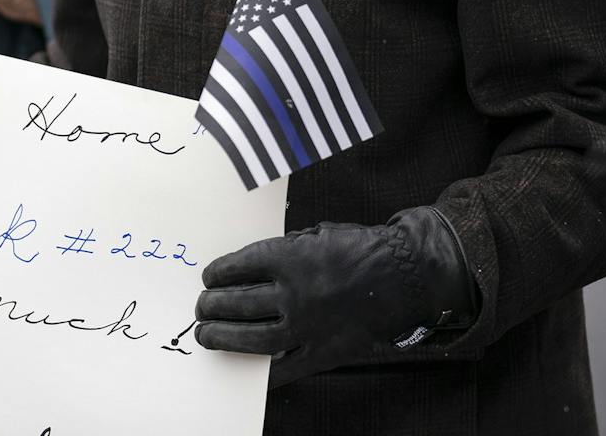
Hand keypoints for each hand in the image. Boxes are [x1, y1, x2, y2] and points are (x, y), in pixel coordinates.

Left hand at [195, 207, 479, 386]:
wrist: (404, 276)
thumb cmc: (361, 248)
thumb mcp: (318, 235)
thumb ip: (285, 250)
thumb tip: (249, 266)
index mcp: (293, 258)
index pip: (240, 266)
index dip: (219, 272)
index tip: (208, 277)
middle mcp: (296, 293)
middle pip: (239, 303)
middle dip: (213, 306)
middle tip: (201, 307)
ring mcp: (309, 326)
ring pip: (254, 338)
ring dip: (224, 338)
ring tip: (207, 336)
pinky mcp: (324, 352)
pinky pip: (287, 368)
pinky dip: (265, 370)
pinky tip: (247, 367)